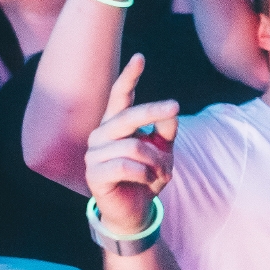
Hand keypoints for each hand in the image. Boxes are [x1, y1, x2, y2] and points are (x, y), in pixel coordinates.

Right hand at [83, 56, 178, 234]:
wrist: (135, 212)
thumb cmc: (147, 177)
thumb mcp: (163, 152)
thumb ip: (166, 132)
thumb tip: (170, 115)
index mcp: (116, 125)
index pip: (119, 97)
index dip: (129, 77)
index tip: (140, 57)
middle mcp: (101, 135)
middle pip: (128, 115)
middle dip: (153, 110)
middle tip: (175, 107)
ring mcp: (94, 154)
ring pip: (133, 145)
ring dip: (156, 160)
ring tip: (162, 173)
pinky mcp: (94, 174)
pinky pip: (126, 166)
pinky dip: (145, 174)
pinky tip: (148, 181)